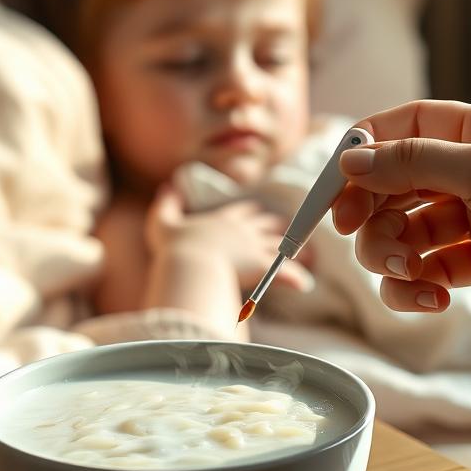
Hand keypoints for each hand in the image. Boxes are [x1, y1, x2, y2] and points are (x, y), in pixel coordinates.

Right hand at [145, 186, 313, 292]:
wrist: (189, 264)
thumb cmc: (175, 246)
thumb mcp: (163, 222)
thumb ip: (166, 204)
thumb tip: (167, 186)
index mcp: (223, 221)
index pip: (242, 212)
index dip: (250, 212)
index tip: (258, 211)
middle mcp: (243, 231)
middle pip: (267, 225)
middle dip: (278, 227)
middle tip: (287, 229)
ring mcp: (255, 248)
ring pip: (282, 246)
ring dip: (296, 250)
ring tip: (307, 256)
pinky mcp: (262, 266)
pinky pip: (284, 272)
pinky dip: (295, 278)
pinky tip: (304, 284)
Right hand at [332, 100, 470, 323]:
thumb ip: (413, 162)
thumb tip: (351, 158)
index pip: (403, 128)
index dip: (363, 153)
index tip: (334, 184)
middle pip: (394, 185)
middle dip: (371, 212)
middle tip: (356, 233)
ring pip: (406, 232)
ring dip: (392, 253)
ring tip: (408, 269)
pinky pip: (430, 270)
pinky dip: (419, 286)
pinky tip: (433, 298)